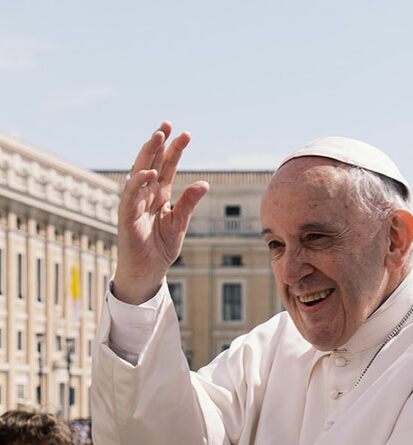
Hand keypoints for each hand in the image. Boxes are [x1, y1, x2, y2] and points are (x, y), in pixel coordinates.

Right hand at [114, 121, 208, 303]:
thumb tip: (204, 183)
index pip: (168, 167)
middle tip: (168, 124)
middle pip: (152, 162)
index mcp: (160, 195)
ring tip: (158, 136)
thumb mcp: (180, 223)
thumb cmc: (161, 248)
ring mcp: (135, 203)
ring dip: (148, 154)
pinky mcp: (126, 215)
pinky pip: (131, 195)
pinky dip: (139, 182)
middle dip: (159, 143)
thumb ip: (189, 203)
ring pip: (140, 172)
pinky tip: (149, 172)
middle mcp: (146, 194)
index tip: (186, 134)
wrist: (148, 271)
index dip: (175, 150)